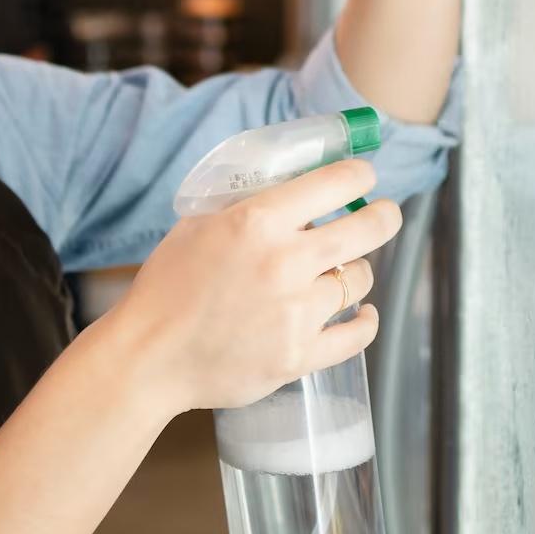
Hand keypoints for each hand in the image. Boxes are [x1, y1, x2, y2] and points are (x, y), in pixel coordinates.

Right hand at [116, 160, 401, 412]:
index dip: (359, 176)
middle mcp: (285, 263)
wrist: (149, 357)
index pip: (335, 183)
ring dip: (357, 272)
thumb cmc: (167, 287)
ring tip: (344, 272)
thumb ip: (248, 204)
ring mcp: (296, 313)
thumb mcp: (199, 224)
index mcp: (257, 221)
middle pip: (366, 228)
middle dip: (384, 216)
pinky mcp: (299, 357)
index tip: (364, 178)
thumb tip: (293, 188)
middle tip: (385, 214)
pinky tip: (363, 314)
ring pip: (360, 280)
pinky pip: (356, 336)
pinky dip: (365, 322)